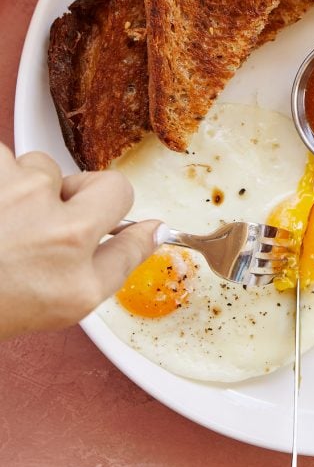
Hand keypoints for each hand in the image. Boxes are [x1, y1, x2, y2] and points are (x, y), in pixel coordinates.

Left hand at [0, 143, 160, 339]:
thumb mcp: (51, 308)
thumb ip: (105, 269)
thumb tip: (146, 231)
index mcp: (76, 284)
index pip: (132, 242)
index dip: (131, 231)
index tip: (132, 227)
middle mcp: (61, 238)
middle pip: (112, 189)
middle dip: (86, 197)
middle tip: (48, 219)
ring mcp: (26, 197)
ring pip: (46, 169)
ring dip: (24, 187)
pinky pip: (6, 159)